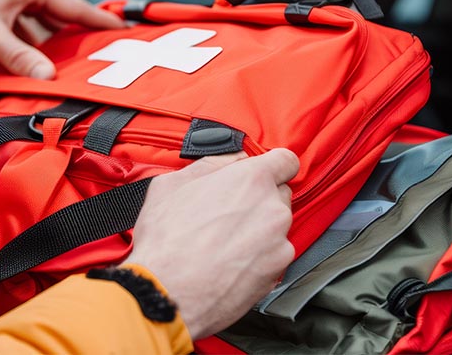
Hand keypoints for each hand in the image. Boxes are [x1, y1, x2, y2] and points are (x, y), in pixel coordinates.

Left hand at [0, 0, 123, 78]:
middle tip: (94, 57)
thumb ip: (22, 58)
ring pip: (34, 32)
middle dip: (71, 41)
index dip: (97, 21)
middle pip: (56, 20)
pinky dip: (19, 54)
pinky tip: (24, 72)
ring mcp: (5, 3)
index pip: (73, 6)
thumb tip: (50, 78)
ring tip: (60, 72)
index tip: (120, 29)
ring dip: (41, 52)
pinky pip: (15, 38)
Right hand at [127, 149, 297, 339]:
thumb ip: (211, 164)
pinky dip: (257, 257)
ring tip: (223, 242)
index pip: (286, 160)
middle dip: (259, 199)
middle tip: (228, 211)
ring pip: (275, 227)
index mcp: (251, 179)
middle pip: (280, 194)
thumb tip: (229, 159)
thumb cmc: (166, 240)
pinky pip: (273, 255)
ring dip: (257, 229)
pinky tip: (229, 262)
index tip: (261, 174)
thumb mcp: (172, 184)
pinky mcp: (277, 272)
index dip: (273, 165)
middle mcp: (272, 208)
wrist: (167, 292)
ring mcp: (279, 242)